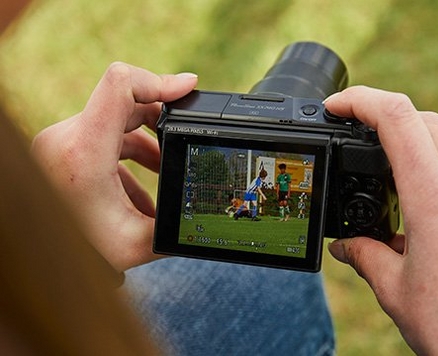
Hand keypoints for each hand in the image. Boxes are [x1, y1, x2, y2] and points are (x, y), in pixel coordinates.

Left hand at [32, 62, 197, 271]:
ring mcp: (60, 141)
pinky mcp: (62, 148)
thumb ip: (173, 223)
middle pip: (127, 104)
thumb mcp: (136, 243)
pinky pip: (104, 138)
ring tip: (166, 175)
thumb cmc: (80, 254)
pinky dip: (128, 156)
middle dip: (163, 125)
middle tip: (184, 144)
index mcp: (84, 154)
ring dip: (148, 145)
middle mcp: (66, 138)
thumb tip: (201, 206)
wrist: (41, 259)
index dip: (160, 80)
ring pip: (117, 123)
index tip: (188, 88)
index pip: (121, 85)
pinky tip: (140, 190)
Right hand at [325, 86, 437, 354]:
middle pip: (426, 123)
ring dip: (414, 153)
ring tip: (387, 192)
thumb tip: (345, 247)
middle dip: (387, 120)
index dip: (361, 100)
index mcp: (436, 195)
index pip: (397, 118)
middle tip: (357, 141)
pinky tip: (422, 221)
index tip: (336, 106)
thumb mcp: (392, 287)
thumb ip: (363, 255)